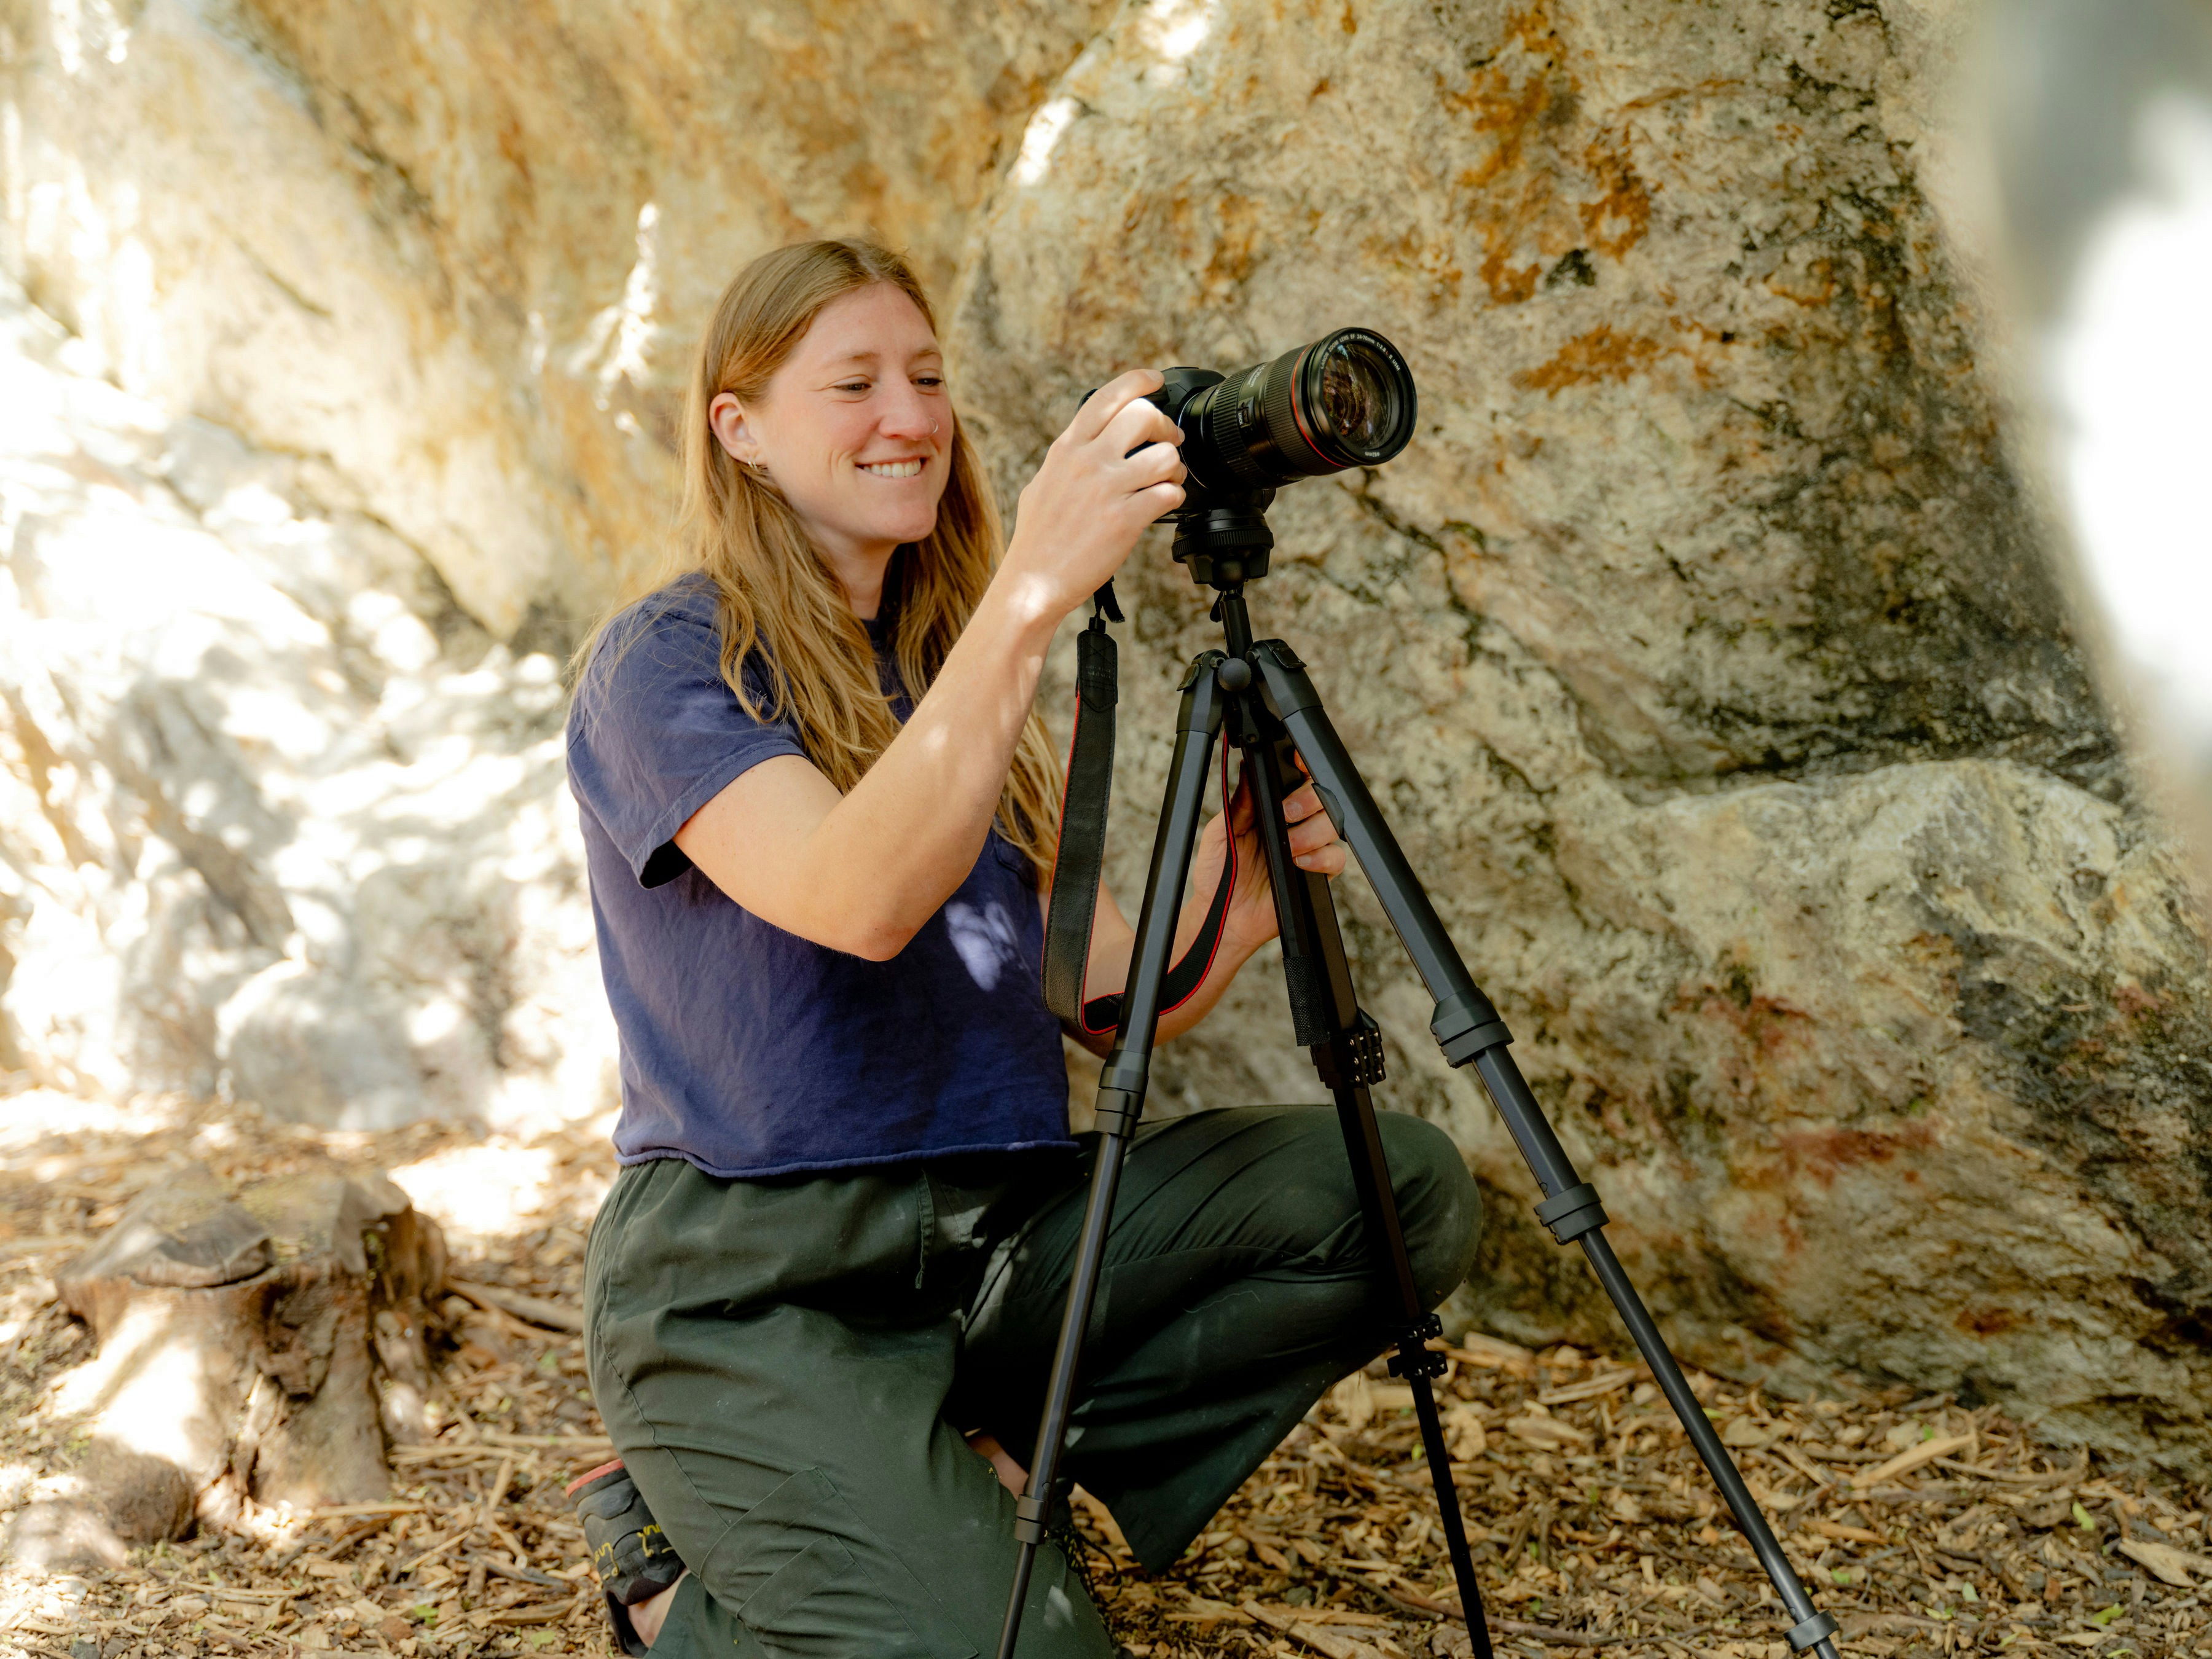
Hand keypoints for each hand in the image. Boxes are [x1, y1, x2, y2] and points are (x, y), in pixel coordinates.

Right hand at [1001, 369, 1185, 616]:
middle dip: (1165, 427)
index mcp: (1068, 449)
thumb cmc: (1037, 539)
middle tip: (1168, 442)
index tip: (1157, 381)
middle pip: (1144, 416)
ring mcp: (1107, 489)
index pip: (1108, 397)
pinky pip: (1170, 494)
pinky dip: (1175, 498)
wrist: (1032, 582)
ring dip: (1175, 467)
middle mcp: (1088, 461)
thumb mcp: (1043, 483)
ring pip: (1166, 455)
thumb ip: (1069, 459)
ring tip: (1167, 480)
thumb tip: (1089, 444)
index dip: (1139, 381)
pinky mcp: (1125, 520)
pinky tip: (1163, 505)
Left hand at [1185, 760, 1348, 954]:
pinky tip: (1298, 863)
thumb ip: (1238, 804)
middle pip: (1323, 796)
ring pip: (1333, 825)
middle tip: (1287, 813)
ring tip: (1288, 847)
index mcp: (1271, 807)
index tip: (1296, 762)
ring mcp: (1307, 847)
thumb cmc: (1218, 872)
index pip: (1296, 778)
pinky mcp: (1316, 873)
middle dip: (1308, 800)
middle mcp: (1293, 824)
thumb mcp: (1220, 833)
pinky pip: (1335, 859)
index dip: (1302, 766)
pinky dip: (1320, 858)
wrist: (1224, 915)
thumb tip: (1249, 771)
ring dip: (1311, 832)